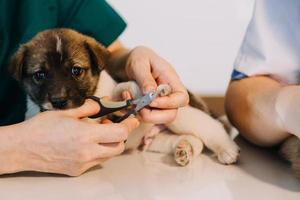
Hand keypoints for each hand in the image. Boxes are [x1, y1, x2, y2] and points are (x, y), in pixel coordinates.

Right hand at [7, 99, 138, 175]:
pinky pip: (96, 161)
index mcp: (85, 135)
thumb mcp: (66, 112)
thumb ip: (89, 108)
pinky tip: (86, 143)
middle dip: (120, 135)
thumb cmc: (42, 128)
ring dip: (109, 144)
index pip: (120, 133)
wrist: (22, 148)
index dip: (128, 125)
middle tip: (110, 125)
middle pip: (119, 146)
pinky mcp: (77, 171)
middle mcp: (87, 152)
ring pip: (108, 155)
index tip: (130, 119)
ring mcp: (83, 164)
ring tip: (96, 133)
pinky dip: (97, 152)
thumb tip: (102, 105)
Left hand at [125, 46, 188, 122]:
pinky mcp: (150, 108)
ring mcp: (160, 103)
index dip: (169, 104)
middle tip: (138, 108)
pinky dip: (136, 113)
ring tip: (130, 102)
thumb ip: (145, 77)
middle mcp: (170, 95)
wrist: (132, 61)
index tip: (151, 101)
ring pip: (159, 119)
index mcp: (172, 81)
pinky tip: (127, 101)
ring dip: (144, 115)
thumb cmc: (139, 58)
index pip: (182, 99)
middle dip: (154, 116)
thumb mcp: (139, 62)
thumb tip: (151, 93)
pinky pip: (146, 117)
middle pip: (171, 114)